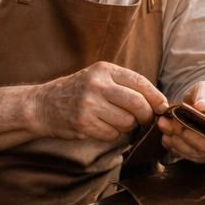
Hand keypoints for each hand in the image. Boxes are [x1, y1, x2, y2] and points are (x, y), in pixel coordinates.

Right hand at [29, 62, 166, 142]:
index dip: (156, 96)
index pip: (139, 82)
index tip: (163, 107)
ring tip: (116, 121)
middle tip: (145, 119)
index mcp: (104, 69)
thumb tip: (158, 102)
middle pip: (137, 103)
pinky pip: (112, 134)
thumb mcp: (99, 78)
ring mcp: (89, 104)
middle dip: (146, 115)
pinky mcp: (83, 123)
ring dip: (127, 126)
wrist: (42, 105)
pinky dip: (113, 134)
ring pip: (127, 121)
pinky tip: (101, 127)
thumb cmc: (78, 92)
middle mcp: (97, 84)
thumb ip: (124, 85)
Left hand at [159, 81, 204, 162]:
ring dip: (177, 141)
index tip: (192, 111)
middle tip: (171, 120)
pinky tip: (166, 135)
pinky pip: (187, 157)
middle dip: (186, 133)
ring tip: (164, 125)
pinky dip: (174, 147)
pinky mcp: (201, 158)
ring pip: (195, 154)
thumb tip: (201, 107)